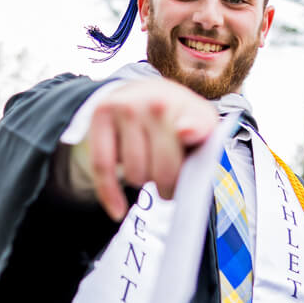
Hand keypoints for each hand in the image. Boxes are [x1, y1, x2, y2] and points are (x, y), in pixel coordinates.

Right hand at [86, 79, 218, 219]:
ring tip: (147, 166)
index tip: (184, 133)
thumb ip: (202, 135)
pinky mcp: (101, 114)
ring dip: (142, 180)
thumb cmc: (176, 120)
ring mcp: (127, 107)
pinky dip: (109, 194)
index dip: (191, 129)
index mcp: (189, 107)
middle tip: (168, 182)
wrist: (143, 92)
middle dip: (167, 186)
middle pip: (163, 169)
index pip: (194, 124)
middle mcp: (157, 102)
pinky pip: (102, 166)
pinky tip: (117, 210)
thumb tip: (187, 131)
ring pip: (134, 173)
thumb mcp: (200, 125)